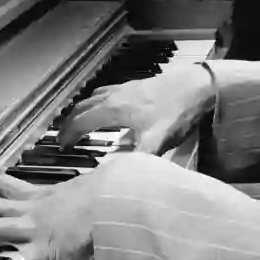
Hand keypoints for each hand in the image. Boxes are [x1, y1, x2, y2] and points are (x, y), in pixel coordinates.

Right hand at [59, 65, 214, 154]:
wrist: (197, 85)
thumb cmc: (176, 112)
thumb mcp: (157, 140)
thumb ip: (137, 158)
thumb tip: (117, 175)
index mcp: (113, 109)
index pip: (81, 122)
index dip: (69, 135)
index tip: (62, 147)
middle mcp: (113, 96)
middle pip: (82, 107)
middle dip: (70, 123)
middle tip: (64, 137)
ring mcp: (124, 88)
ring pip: (93, 97)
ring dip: (82, 110)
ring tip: (78, 123)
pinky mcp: (135, 85)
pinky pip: (106, 91)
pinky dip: (97, 101)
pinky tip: (106, 107)